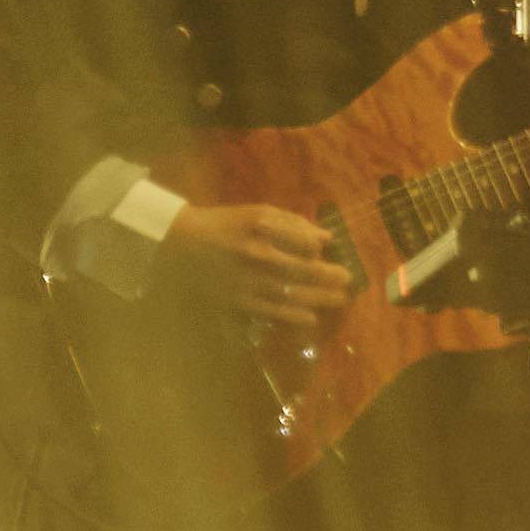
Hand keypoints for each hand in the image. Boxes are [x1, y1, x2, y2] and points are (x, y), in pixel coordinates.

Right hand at [163, 199, 349, 333]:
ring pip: (289, 292)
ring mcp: (245, 279)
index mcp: (261, 226)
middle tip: (348, 280)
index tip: (328, 250)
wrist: (181, 243)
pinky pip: (269, 310)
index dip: (318, 247)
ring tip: (339, 299)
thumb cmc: (224, 224)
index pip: (303, 240)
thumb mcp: (257, 213)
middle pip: (301, 269)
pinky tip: (311, 317)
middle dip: (328, 276)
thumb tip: (325, 237)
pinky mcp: (236, 299)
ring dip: (318, 298)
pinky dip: (292, 314)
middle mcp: (255, 253)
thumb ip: (291, 223)